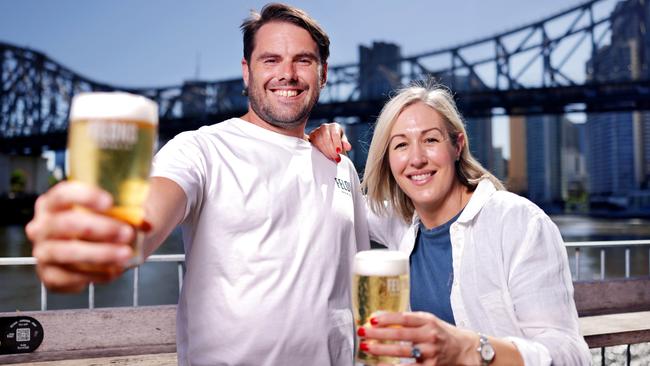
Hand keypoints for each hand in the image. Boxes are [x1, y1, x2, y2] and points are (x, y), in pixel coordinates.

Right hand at [25, 181, 135, 291]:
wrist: (102, 245)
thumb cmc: (107, 221)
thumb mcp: (119, 212)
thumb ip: (132, 214)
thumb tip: (147, 224)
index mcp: (54, 202)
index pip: (64, 194)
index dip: (85, 197)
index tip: (110, 202)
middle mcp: (42, 225)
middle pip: (66, 223)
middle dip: (100, 228)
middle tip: (127, 233)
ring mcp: (43, 251)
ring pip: (67, 252)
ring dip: (99, 254)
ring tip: (126, 254)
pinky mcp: (49, 275)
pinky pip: (67, 277)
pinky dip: (93, 275)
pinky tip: (114, 271)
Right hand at [308, 122, 351, 162]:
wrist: (329, 143)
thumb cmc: (338, 142)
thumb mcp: (343, 142)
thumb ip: (345, 144)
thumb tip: (348, 147)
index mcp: (334, 126)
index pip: (335, 134)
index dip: (337, 143)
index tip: (339, 152)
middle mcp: (325, 126)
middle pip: (327, 138)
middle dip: (332, 150)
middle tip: (336, 158)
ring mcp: (317, 131)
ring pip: (320, 141)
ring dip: (326, 152)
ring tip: (332, 158)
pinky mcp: (311, 136)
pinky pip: (314, 143)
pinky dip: (320, 150)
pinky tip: (325, 156)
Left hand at [357, 312, 479, 365]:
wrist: (464, 349)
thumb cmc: (443, 333)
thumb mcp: (428, 321)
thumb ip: (409, 320)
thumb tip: (382, 317)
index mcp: (428, 321)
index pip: (405, 318)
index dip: (388, 318)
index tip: (373, 319)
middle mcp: (430, 336)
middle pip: (401, 335)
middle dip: (379, 334)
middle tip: (363, 333)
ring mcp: (430, 353)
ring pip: (402, 352)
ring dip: (382, 350)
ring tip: (367, 348)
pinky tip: (379, 365)